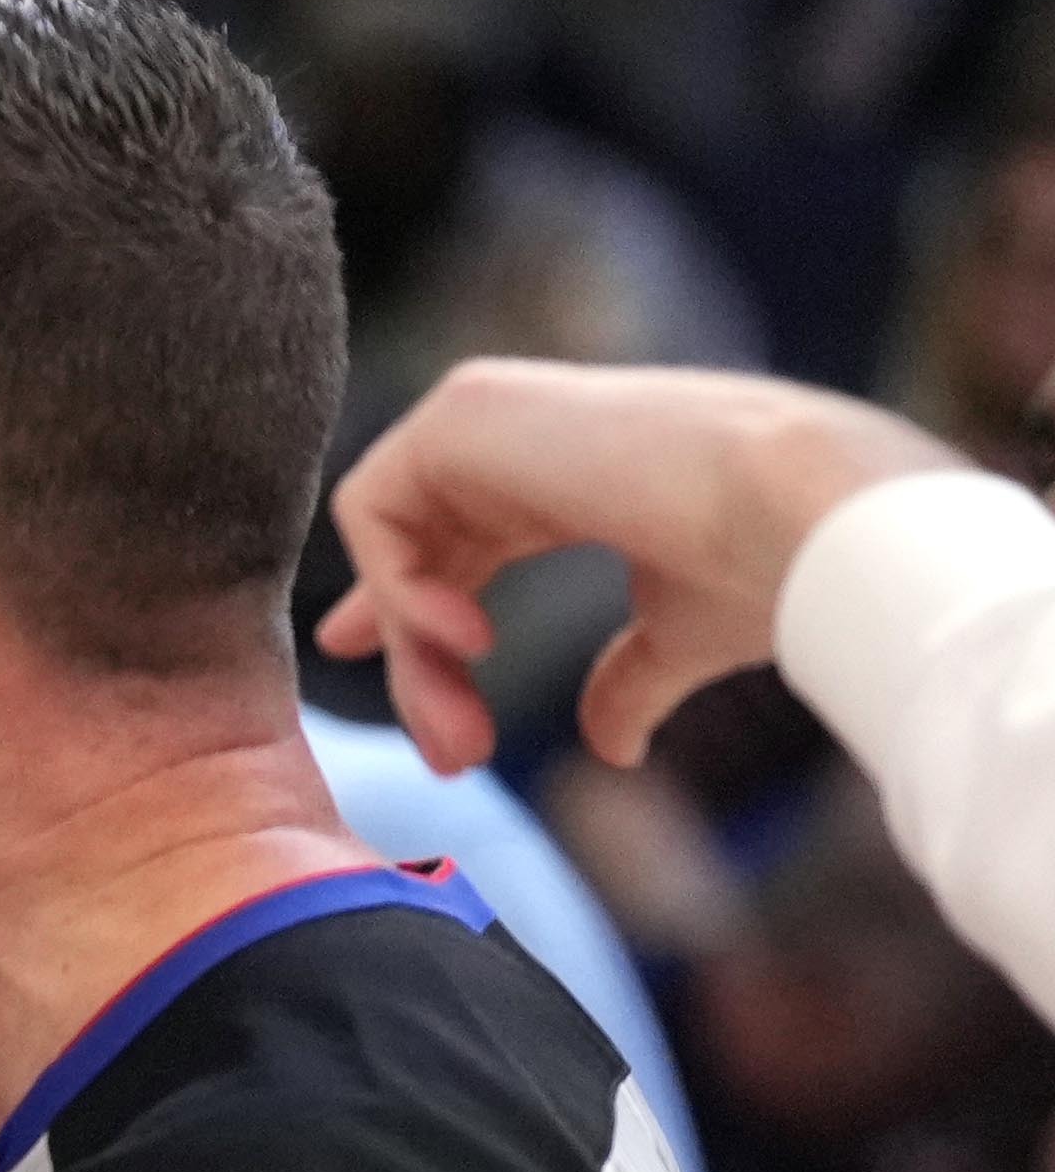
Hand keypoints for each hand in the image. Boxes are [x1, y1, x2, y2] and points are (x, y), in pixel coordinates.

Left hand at [315, 359, 962, 775]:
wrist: (806, 519)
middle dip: (417, 664)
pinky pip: (372, 511)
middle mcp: (518, 436)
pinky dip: (398, 588)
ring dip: (413, 649)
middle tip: (454, 760)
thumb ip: (626, 678)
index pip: (451, 530)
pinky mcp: (463, 411)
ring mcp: (488, 414)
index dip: (404, 601)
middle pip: (415, 554)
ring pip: (389, 542)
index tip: (365, 658)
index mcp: (563, 476)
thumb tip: (611, 745)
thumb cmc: (766, 569)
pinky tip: (467, 642)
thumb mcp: (678, 635)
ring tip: (467, 732)